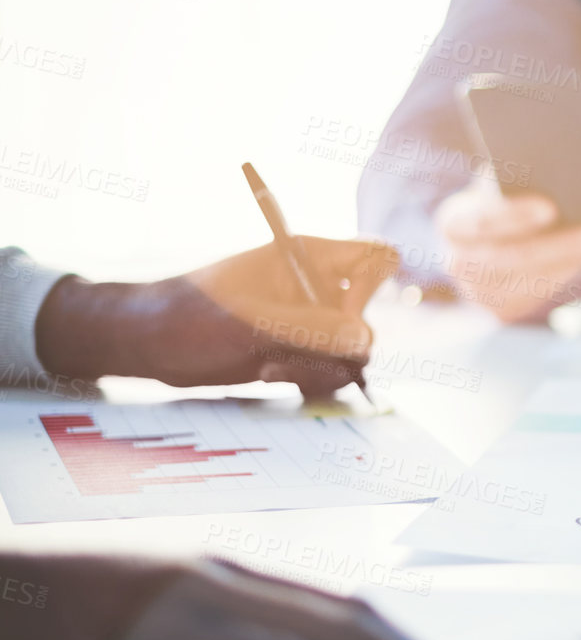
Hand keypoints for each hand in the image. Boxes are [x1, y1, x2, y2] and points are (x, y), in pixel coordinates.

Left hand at [36, 238, 397, 394]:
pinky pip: (332, 371)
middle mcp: (316, 287)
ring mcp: (308, 321)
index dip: (369, 292)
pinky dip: (312, 381)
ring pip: (352, 352)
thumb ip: (314, 330)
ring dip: (322, 370)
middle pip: (367, 316)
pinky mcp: (298, 351)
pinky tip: (273, 376)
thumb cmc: (189, 317)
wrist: (147, 343)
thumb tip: (366, 342)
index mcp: (308, 258)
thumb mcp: (253, 323)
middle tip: (295, 355)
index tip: (338, 319)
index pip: (375, 260)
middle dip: (340, 347)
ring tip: (275, 370)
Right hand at [436, 185, 580, 323]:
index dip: (516, 215)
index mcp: (453, 225)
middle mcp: (460, 265)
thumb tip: (562, 172)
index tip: (551, 207)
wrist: (479, 242)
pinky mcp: (507, 314)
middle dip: (562, 248)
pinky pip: (550, 303)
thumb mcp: (498, 185)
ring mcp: (482, 295)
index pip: (482, 221)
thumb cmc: (500, 202)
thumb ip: (517, 180)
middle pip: (515, 259)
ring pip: (536, 286)